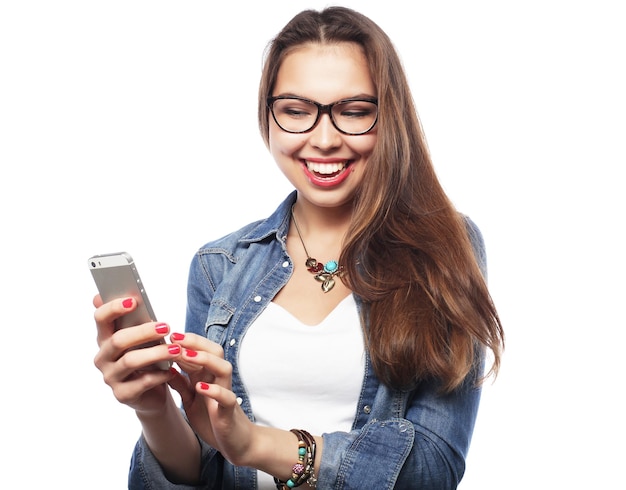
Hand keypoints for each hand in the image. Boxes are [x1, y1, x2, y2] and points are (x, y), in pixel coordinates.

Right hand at [92, 294, 178, 415]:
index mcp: (105, 338)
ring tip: (176, 349)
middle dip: (143, 331)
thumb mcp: (145, 339)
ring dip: (156, 353)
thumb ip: (138, 321)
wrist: (153, 393)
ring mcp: (110, 377)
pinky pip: (141, 382)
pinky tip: (172, 370)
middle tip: (166, 326)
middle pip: (118, 340)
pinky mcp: (122, 395)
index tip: (134, 301)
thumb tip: (133, 297)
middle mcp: (103, 357)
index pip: (101, 319)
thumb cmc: (149, 359)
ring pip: (131, 361)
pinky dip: (159, 375)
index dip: (114, 308)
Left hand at [166, 333, 256, 465]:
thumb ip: (181, 384)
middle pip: (214, 352)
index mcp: (208, 376)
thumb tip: (165, 368)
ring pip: (223, 368)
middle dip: (196, 342)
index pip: (201, 350)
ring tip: (187, 355)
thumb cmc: (213, 419)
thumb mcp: (191, 400)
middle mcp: (219, 380)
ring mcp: (225, 393)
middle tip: (175, 337)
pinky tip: (200, 387)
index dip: (186, 341)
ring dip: (205, 360)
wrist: (235, 442)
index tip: (167, 334)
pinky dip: (215, 390)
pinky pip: (226, 397)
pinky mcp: (229, 411)